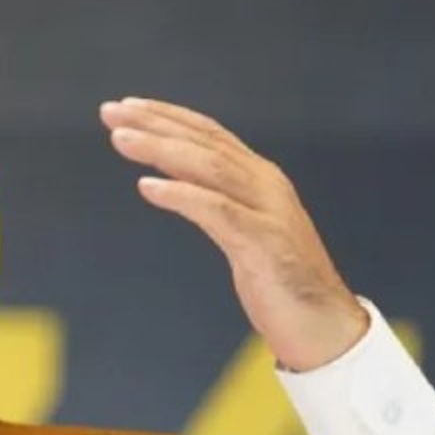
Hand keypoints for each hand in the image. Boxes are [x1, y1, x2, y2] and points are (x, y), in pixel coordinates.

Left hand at [99, 97, 367, 370]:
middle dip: (154, 124)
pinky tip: (148, 187)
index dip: (167, 116)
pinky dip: (181, 194)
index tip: (124, 107)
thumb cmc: (279, 282)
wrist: (324, 327)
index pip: (208, 134)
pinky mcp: (264, 243)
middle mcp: (265, 184)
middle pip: (203, 142)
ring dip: (160, 148)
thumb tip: (168, 177)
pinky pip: (217, 211)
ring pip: (208, 166)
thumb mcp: (241, 231)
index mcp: (259, 178)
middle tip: (109, 112)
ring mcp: (267, 211)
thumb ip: (212, 199)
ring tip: (120, 139)